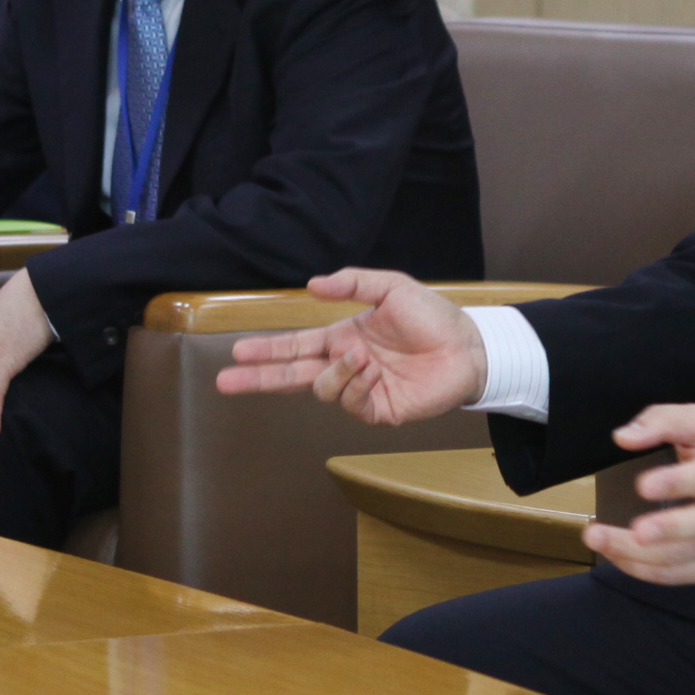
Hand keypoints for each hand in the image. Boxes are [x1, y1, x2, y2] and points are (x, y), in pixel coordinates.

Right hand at [216, 269, 487, 424]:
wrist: (468, 347)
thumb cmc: (433, 316)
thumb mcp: (391, 288)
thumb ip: (353, 283)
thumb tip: (312, 286)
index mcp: (342, 338)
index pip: (295, 347)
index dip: (266, 352)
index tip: (237, 353)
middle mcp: (345, 366)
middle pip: (291, 376)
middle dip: (259, 379)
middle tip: (227, 381)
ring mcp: (360, 391)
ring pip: (322, 388)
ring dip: (334, 369)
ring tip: (360, 354)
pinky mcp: (378, 410)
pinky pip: (350, 402)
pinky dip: (354, 383)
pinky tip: (370, 370)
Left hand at [581, 404, 694, 586]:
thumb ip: (662, 421)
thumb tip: (623, 437)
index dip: (676, 483)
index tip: (642, 486)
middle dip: (660, 530)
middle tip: (621, 530)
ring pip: (684, 556)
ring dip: (637, 554)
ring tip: (599, 540)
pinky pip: (683, 576)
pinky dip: (647, 571)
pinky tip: (618, 558)